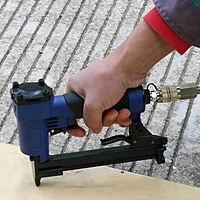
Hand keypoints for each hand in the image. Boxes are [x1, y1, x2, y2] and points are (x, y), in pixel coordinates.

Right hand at [66, 20, 174, 135]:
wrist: (131, 67)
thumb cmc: (109, 74)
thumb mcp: (93, 104)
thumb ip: (91, 120)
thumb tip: (94, 128)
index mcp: (75, 90)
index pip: (68, 112)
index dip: (74, 123)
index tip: (80, 131)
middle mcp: (88, 92)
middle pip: (91, 117)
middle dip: (104, 119)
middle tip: (109, 113)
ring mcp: (102, 94)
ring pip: (106, 116)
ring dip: (115, 117)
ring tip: (121, 110)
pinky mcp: (115, 96)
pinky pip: (116, 112)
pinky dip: (122, 114)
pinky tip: (126, 110)